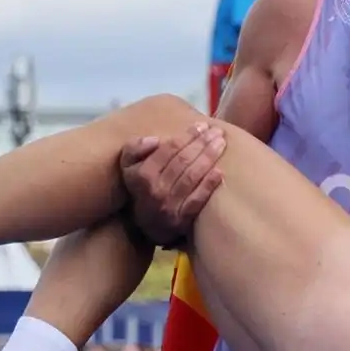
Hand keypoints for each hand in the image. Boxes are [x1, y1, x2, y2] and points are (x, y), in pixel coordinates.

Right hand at [120, 123, 226, 246]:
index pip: (169, 149)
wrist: (144, 225)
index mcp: (143, 175)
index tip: (202, 125)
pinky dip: (209, 185)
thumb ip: (135, 149)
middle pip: (183, 161)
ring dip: (209, 158)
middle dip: (202, 143)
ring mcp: (170, 206)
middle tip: (217, 132)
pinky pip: (197, 200)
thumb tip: (155, 140)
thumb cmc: (140, 187)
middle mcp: (156, 190)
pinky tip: (220, 172)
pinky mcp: (182, 220)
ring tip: (221, 143)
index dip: (187, 135)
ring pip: (192, 177)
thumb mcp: (128, 166)